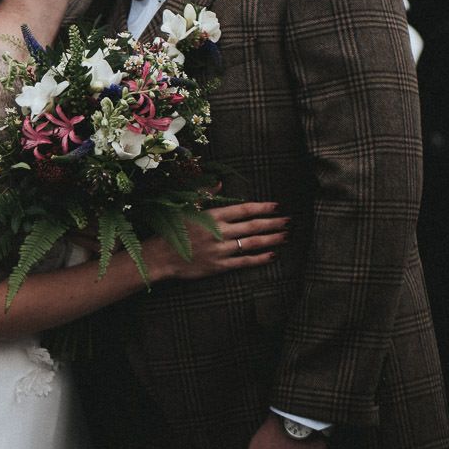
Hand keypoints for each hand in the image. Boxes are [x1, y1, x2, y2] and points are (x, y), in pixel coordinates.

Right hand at [148, 201, 288, 283]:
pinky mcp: (219, 266)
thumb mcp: (185, 208)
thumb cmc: (172, 230)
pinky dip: (259, 258)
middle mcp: (219, 232)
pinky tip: (272, 255)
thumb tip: (218, 182)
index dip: (262, 208)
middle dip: (273, 223)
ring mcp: (220, 250)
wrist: (159, 257)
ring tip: (285, 236)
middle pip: (252, 226)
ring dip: (271, 239)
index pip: (243, 210)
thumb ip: (204, 195)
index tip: (276, 206)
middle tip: (288, 221)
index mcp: (212, 216)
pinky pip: (244, 262)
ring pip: (251, 243)